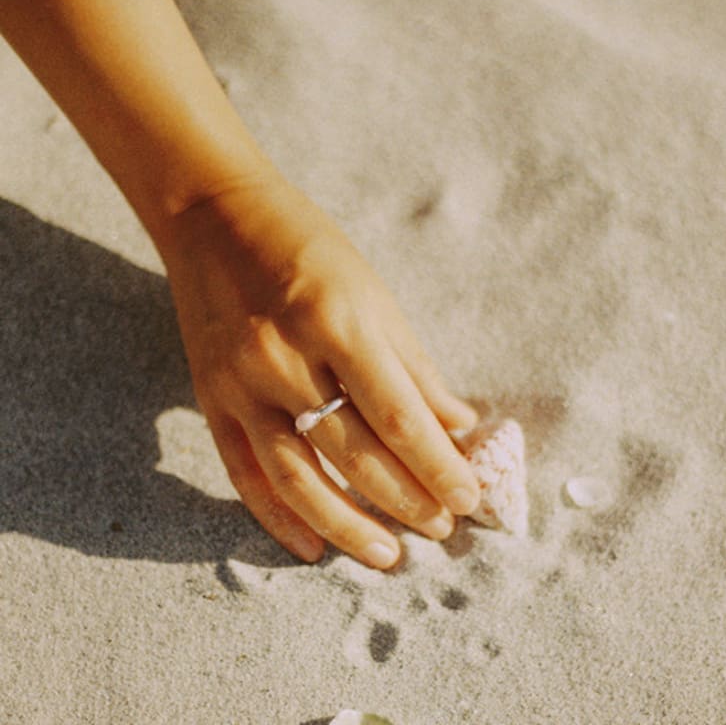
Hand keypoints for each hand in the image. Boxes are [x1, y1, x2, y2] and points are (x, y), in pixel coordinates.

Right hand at [163, 176, 479, 568]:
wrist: (215, 216)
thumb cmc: (309, 248)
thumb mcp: (374, 295)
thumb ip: (415, 366)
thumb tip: (458, 426)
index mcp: (337, 322)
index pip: (399, 417)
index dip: (439, 466)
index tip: (469, 498)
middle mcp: (285, 358)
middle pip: (354, 453)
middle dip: (406, 499)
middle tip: (441, 529)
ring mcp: (240, 383)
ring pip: (298, 478)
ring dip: (348, 526)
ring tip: (389, 556)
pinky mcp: (210, 398)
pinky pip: (243, 473)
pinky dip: (278, 517)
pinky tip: (313, 547)